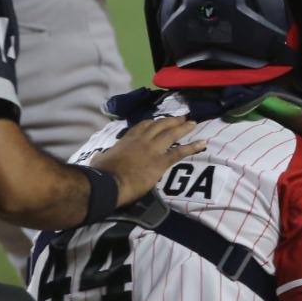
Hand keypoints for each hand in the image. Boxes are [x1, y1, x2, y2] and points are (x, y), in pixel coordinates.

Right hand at [90, 117, 205, 204]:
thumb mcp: (100, 160)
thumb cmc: (102, 173)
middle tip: (181, 118)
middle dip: (172, 121)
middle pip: (160, 125)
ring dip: (183, 128)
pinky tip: (202, 143)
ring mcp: (152, 149)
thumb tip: (98, 158)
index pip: (143, 125)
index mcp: (127, 138)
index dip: (153, 122)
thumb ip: (103, 156)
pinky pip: (180, 151)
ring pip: (172, 134)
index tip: (159, 121)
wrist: (109, 183)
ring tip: (193, 124)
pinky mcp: (160, 161)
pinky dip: (193, 146)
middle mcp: (142, 139)